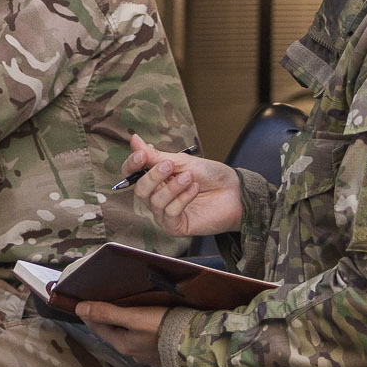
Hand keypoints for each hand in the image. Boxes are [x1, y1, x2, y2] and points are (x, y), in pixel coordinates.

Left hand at [74, 300, 168, 366]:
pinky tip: (144, 324)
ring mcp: (148, 355)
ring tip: (122, 312)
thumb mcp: (133, 317)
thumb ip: (107, 313)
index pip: (98, 328)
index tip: (81, 304)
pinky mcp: (161, 352)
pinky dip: (139, 330)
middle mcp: (133, 353)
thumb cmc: (163, 327)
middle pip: (113, 333)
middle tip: (99, 305)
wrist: (195, 340)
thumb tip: (80, 309)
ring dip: (123, 325)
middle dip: (106, 321)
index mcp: (123, 344)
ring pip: (129, 337)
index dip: (89, 316)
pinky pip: (144, 339)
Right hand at [118, 132, 244, 238]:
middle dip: (153, 176)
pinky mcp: (175, 226)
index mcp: (155, 179)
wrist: (235, 192)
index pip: (132, 174)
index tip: (141, 155)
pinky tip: (194, 190)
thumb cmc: (210, 176)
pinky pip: (169, 213)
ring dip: (172, 187)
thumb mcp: (182, 162)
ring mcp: (164, 213)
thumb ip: (156, 155)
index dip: (131, 164)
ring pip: (154, 202)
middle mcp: (156, 197)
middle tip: (169, 166)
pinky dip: (181, 199)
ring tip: (189, 177)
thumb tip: (134, 140)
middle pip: (140, 189)